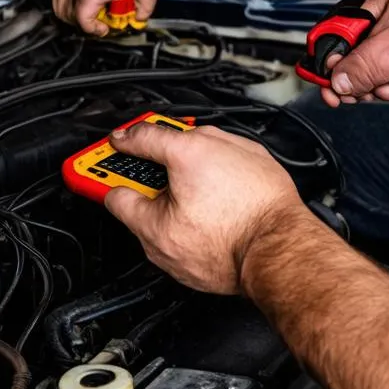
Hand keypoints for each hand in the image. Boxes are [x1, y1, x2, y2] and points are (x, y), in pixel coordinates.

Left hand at [51, 0, 182, 35]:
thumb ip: (139, 1)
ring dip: (83, 25)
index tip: (95, 13)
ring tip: (101, 26)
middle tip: (98, 22)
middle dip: (77, 18)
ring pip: (67, 12)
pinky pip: (82, 18)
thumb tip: (140, 16)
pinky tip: (102, 29)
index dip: (75, 4)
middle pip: (60, 2)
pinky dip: (91, 29)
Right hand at [103, 123, 303, 294]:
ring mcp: (244, 152)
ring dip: (186, 171)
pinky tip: (212, 205)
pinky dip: (214, 177)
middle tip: (136, 181)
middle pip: (173, 143)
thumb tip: (116, 196)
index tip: (109, 151)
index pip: (141, 137)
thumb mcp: (157, 234)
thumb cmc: (230, 244)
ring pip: (203, 154)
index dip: (118, 145)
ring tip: (176, 201)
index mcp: (187, 150)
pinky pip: (228, 165)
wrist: (279, 252)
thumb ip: (127, 207)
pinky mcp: (263, 167)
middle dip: (152, 162)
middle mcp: (218, 143)